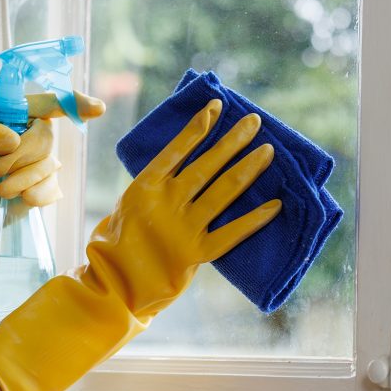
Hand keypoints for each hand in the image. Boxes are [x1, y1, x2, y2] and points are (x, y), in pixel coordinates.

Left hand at [0, 91, 104, 328]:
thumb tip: (13, 138)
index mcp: (11, 118)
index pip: (46, 104)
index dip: (73, 103)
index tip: (95, 109)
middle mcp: (28, 138)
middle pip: (48, 137)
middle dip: (25, 155)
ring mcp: (37, 167)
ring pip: (50, 166)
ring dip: (26, 178)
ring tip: (0, 191)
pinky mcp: (40, 192)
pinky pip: (53, 189)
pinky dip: (38, 195)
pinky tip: (20, 200)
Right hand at [0, 99, 281, 390]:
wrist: (114, 284)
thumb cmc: (119, 243)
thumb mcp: (129, 204)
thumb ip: (156, 185)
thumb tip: (182, 160)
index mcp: (146, 186)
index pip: (178, 148)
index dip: (198, 127)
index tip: (218, 107)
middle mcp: (167, 202)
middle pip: (208, 165)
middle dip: (233, 141)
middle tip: (255, 122)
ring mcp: (184, 227)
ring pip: (224, 191)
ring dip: (248, 168)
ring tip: (268, 151)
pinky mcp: (197, 253)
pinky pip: (232, 233)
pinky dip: (255, 219)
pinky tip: (275, 205)